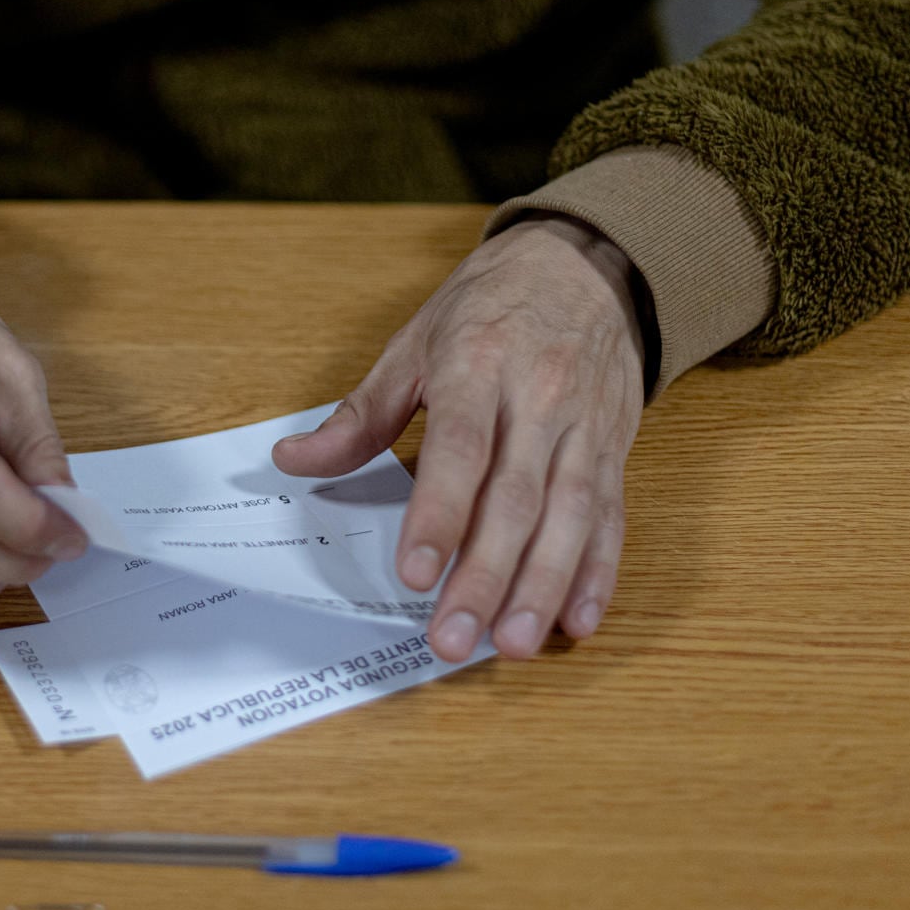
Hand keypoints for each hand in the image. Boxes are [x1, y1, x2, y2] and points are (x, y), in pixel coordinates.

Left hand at [273, 215, 644, 660]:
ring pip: (569, 516)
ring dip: (544, 587)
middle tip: (455, 638)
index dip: (440, 514)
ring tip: (516, 643)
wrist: (589, 266)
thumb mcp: (416, 342)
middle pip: (515, 499)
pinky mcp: (615, 450)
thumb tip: (294, 461)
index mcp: (479, 366)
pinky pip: (610, 517)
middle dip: (486, 575)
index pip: (460, 449)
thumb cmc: (492, 306)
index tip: (417, 573)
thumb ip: (360, 415)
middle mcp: (539, 399)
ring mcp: (584, 428)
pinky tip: (579, 620)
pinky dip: (598, 572)